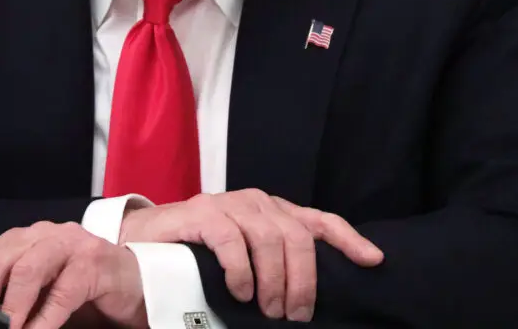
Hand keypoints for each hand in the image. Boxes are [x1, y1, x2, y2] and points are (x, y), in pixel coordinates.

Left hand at [0, 221, 147, 328]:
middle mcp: (41, 234)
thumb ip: (9, 299)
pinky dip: (46, 319)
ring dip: (12, 308)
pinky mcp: (94, 260)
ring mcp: (70, 243)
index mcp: (20, 240)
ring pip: (28, 269)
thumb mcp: (37, 293)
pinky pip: (63, 291)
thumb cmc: (79, 291)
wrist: (133, 282)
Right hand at [119, 189, 383, 321]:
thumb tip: (306, 299)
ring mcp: (229, 203)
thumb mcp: (245, 261)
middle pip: (297, 237)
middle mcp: (257, 202)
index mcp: (273, 212)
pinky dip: (241, 269)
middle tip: (295, 315)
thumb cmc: (199, 257)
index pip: (320, 221)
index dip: (349, 239)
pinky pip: (231, 239)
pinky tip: (241, 292)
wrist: (144, 243)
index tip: (373, 260)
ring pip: (268, 238)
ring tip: (268, 310)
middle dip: (303, 280)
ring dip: (274, 280)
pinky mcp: (201, 212)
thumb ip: (274, 266)